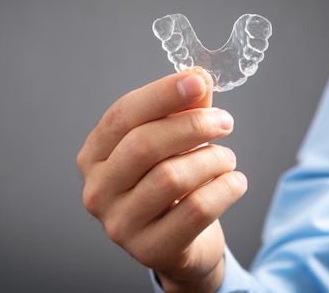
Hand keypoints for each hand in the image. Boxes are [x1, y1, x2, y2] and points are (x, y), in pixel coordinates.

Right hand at [77, 68, 247, 292]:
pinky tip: (235, 182)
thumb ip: (182, 110)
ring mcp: (119, 225)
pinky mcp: (150, 250)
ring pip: (171, 178)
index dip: (161, 94)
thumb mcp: (172, 144)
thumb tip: (198, 78)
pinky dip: (225, 190)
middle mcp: (97, 191)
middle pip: (144, 145)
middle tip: (224, 122)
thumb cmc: (171, 186)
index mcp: (94, 156)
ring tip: (227, 158)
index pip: (122, 116)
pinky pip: (196, 211)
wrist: (179, 244)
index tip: (197, 82)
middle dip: (192, 126)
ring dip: (212, 160)